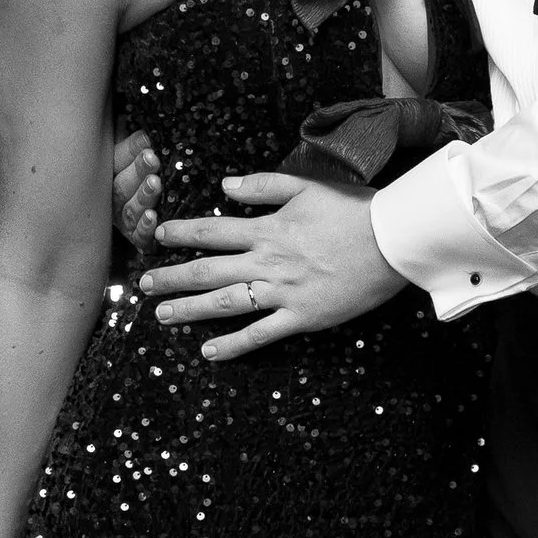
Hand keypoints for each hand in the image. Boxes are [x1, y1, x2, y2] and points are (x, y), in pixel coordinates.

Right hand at [113, 132, 161, 245]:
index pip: (117, 161)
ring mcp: (124, 220)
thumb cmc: (140, 175)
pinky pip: (139, 235)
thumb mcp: (134, 155)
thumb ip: (134, 144)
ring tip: (155, 183)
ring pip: (131, 209)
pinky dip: (145, 227)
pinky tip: (153, 217)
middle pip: (121, 186)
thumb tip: (140, 130)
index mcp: (111, 176)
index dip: (131, 150)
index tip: (147, 140)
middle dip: (138, 171)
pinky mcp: (137, 239)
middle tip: (152, 159)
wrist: (150, 221)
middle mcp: (113, 199)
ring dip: (143, 196)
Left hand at [142, 170, 405, 359]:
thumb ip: (263, 186)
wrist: (393, 240)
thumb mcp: (307, 186)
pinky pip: (261, 334)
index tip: (158, 235)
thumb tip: (224, 187)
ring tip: (162, 315)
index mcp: (268, 229)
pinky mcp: (302, 317)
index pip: (213, 231)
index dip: (182, 233)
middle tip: (144, 284)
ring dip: (189, 309)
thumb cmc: (355, 210)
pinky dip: (233, 345)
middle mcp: (268, 262)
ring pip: (225, 303)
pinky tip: (209, 352)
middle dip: (172, 276)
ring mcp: (283, 293)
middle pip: (208, 270)